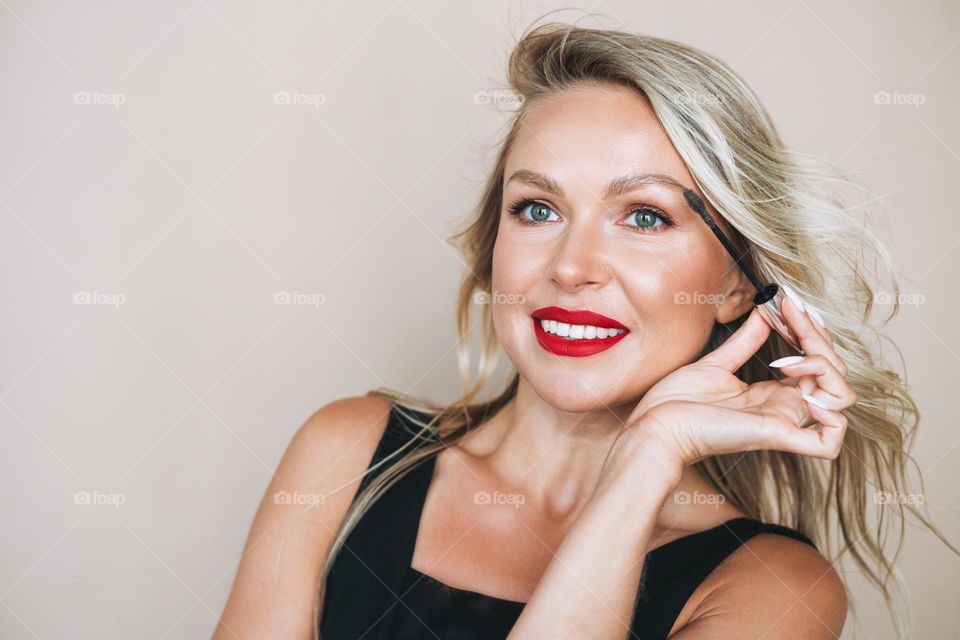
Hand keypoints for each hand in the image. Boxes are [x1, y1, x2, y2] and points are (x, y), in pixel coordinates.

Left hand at [617, 294, 857, 468]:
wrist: (655, 424)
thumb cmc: (677, 402)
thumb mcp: (716, 363)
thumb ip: (746, 341)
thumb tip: (764, 312)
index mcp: (773, 394)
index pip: (817, 362)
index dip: (811, 331)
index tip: (788, 304)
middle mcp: (784, 408)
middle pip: (834, 374)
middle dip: (819, 338)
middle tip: (789, 315)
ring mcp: (782, 422)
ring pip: (841, 399)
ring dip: (825, 368)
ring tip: (788, 358)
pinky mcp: (774, 436)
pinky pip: (828, 443)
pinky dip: (834, 420)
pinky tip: (808, 394)